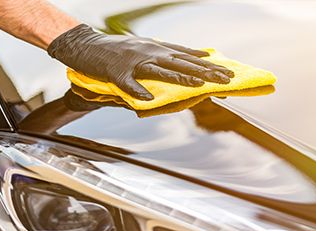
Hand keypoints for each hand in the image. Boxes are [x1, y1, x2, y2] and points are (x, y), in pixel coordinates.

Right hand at [47, 24, 233, 99]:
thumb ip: (168, 54)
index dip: (209, 66)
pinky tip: (148, 99)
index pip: (188, 58)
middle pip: (182, 64)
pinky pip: (128, 84)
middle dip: (205, 72)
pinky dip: (137, 91)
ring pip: (160, 71)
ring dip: (180, 78)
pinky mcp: (116, 73)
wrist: (86, 45)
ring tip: (198, 85)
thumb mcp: (147, 47)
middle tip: (225, 79)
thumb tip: (194, 56)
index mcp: (158, 49)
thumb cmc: (119, 49)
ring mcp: (134, 62)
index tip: (228, 72)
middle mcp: (151, 53)